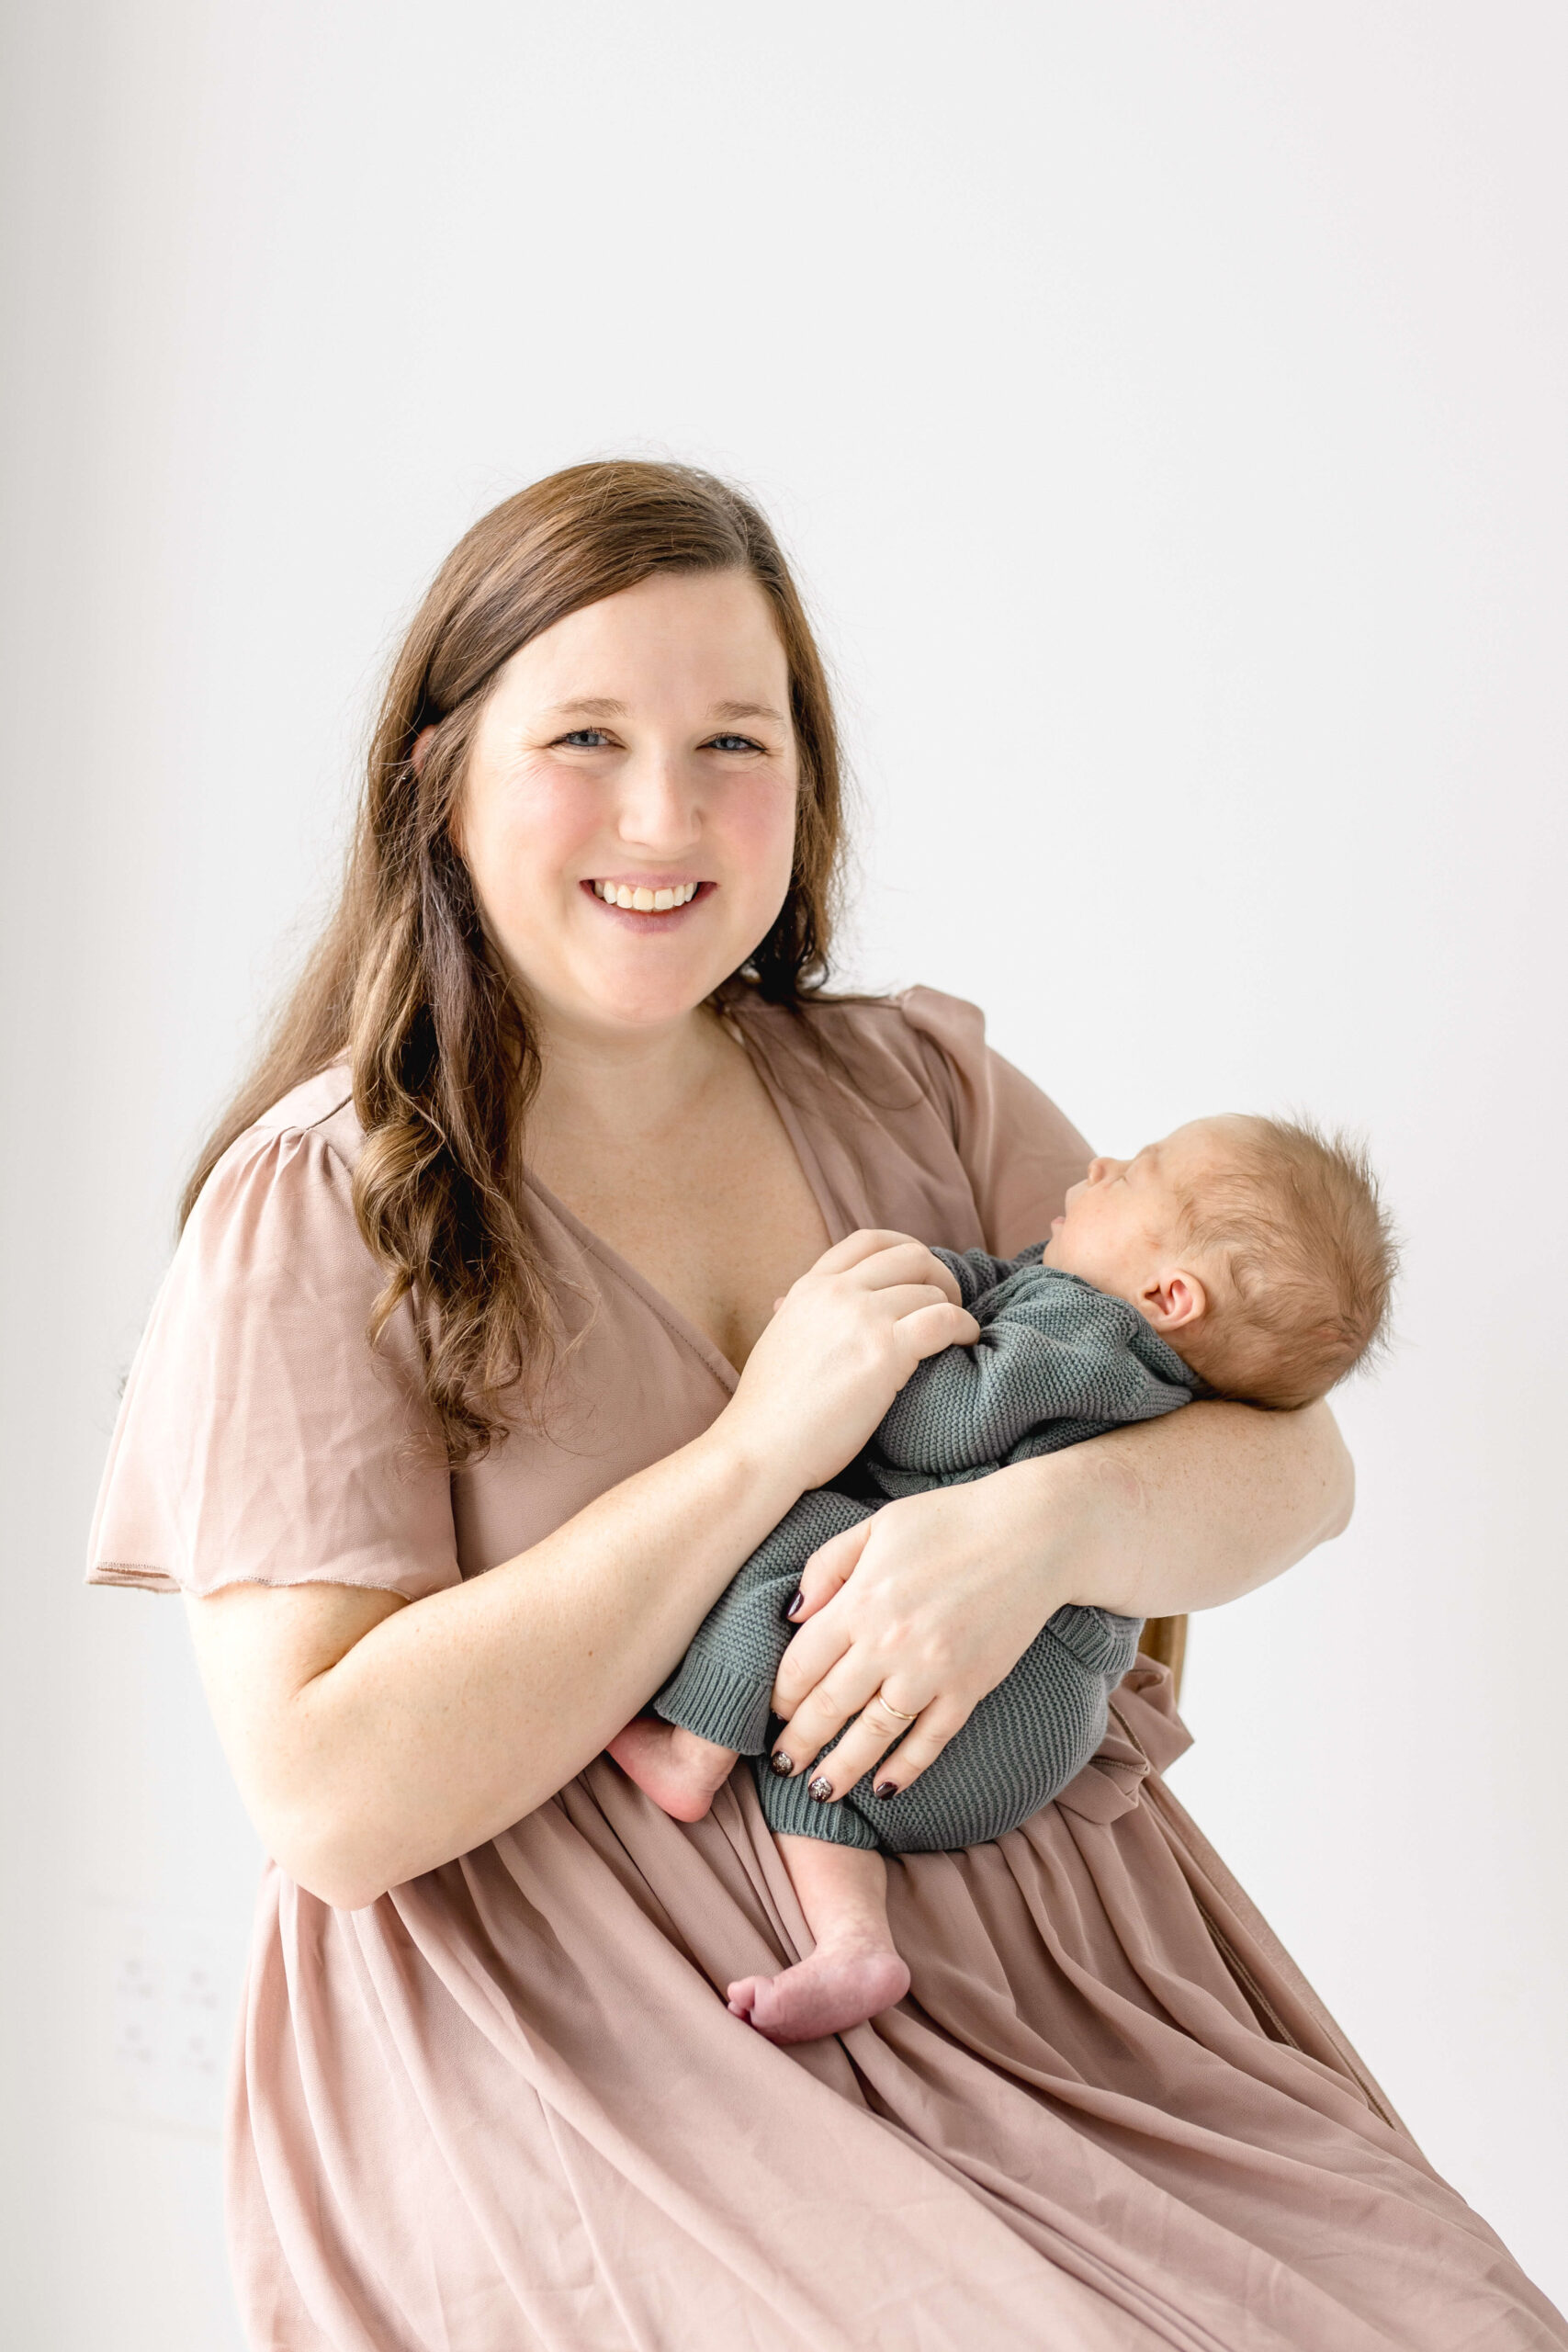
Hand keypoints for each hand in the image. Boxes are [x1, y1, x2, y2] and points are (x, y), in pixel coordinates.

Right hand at [717, 1230, 978, 1496]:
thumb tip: (785, 1303)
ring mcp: (862, 1319)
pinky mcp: (885, 1352)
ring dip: (951, 1309)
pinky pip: (944, 1321)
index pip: (868, 1241)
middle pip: (910, 1257)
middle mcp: (837, 1293)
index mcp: (809, 1287)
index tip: (921, 1271)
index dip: (905, 1248)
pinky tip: (967, 1342)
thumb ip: (793, 1314)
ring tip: (955, 1333)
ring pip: (931, 1292)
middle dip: (939, 1275)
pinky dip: (965, 1327)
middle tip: (947, 1303)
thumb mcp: (776, 1341)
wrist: (761, 1448)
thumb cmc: (768, 1410)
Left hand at [766, 1467, 1072, 1799]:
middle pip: (828, 1707)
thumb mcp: (875, 1525)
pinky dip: (904, 1769)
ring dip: (841, 1769)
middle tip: (780, 1766)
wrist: (1032, 1533)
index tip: (772, 1713)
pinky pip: (929, 1740)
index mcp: (860, 1601)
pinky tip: (883, 1788)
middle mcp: (889, 1644)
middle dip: (799, 1743)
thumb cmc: (949, 1521)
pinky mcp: (969, 1689)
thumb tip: (790, 1615)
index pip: (801, 1665)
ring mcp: (931, 1672)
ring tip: (818, 1791)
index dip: (780, 1696)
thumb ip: (826, 1566)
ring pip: (873, 1735)